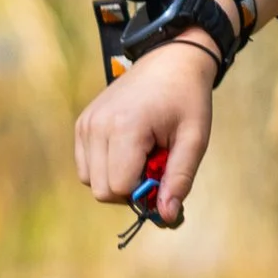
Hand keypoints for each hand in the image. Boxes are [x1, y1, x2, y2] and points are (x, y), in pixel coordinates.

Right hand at [73, 37, 216, 226]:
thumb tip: (167, 218)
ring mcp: (85, 124)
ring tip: (144, 153)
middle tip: (156, 165)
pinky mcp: (82, 124)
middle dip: (131, 190)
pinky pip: (86, 166)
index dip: (145, 194)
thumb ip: (180, 180)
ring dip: (118, 179)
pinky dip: (107, 167)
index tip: (165, 177)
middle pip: (102, 190)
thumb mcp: (195, 140)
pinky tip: (130, 148)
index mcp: (125, 127)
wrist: (171, 60)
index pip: (119, 188)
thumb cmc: (187, 99)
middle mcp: (97, 125)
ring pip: (91, 181)